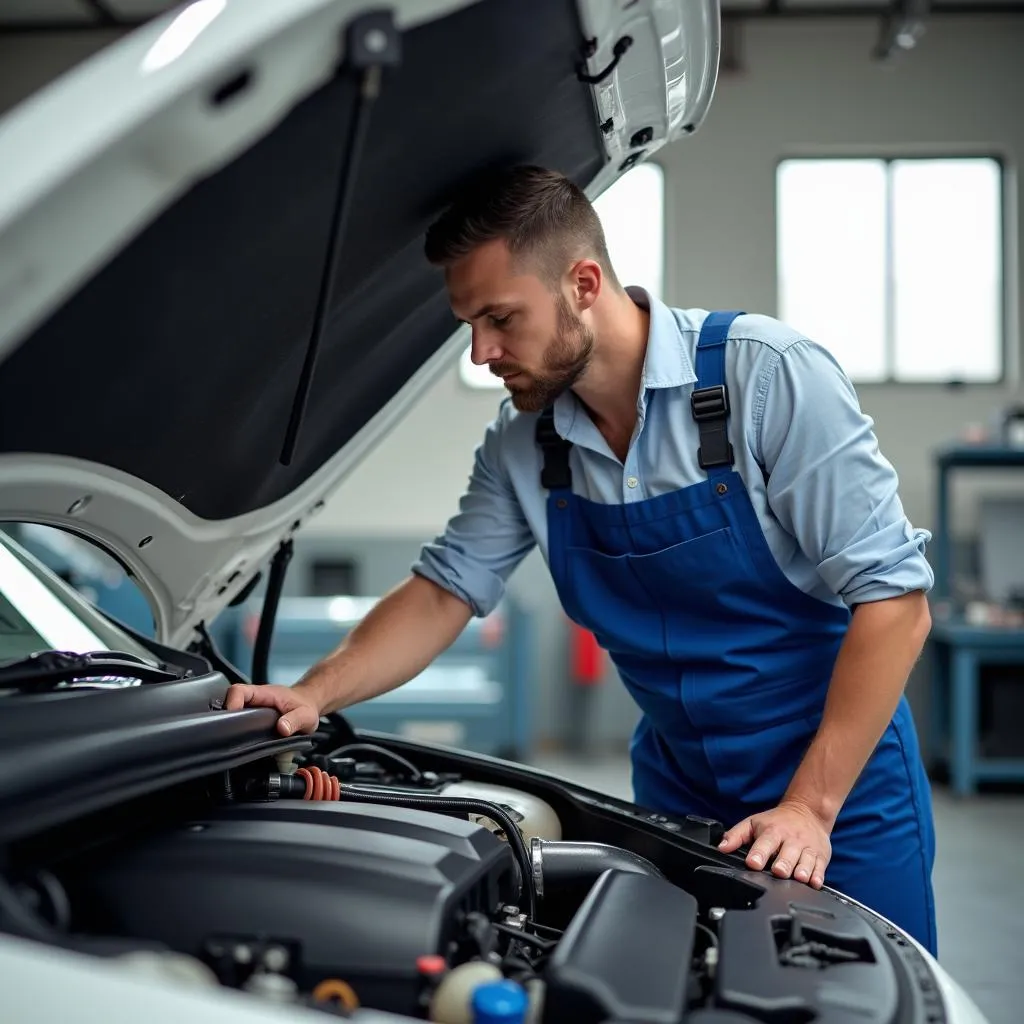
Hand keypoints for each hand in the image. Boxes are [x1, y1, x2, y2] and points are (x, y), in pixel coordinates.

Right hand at [222, 683, 321, 736]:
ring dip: (230, 724)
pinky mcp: (253, 717)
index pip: (239, 691)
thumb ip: (295, 721)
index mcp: (265, 694)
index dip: (231, 702)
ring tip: (233, 739)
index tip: (230, 716)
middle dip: (226, 716)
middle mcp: (255, 699)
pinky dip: (237, 729)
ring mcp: (252, 708)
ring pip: (233, 712)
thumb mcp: (306, 715)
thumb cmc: (306, 707)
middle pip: (230, 702)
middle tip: (228, 733)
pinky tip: (241, 741)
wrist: (309, 705)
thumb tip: (282, 728)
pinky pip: (239, 720)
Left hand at [717, 800, 831, 887]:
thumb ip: (736, 835)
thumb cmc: (777, 822)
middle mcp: (791, 840)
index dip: (759, 853)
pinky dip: (818, 876)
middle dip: (783, 863)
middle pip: (788, 854)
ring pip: (806, 862)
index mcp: (773, 831)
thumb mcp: (754, 823)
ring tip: (798, 877)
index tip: (753, 863)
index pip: (765, 842)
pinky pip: (821, 868)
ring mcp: (808, 848)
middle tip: (778, 871)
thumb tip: (721, 848)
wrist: (808, 812)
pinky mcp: (821, 857)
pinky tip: (815, 882)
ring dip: (802, 871)